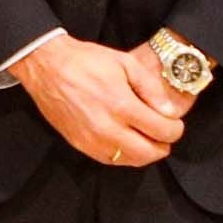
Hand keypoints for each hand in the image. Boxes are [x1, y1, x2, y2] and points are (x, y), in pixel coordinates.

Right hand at [14, 34, 187, 166]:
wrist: (47, 67)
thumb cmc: (85, 61)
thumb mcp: (125, 63)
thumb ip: (151, 88)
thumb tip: (169, 112)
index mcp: (121, 105)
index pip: (161, 131)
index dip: (175, 130)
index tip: (175, 124)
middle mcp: (107, 128)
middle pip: (149, 153)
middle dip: (163, 145)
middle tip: (165, 135)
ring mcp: (92, 140)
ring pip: (130, 161)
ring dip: (145, 153)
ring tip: (148, 138)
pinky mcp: (80, 145)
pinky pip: (110, 160)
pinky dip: (125, 156)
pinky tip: (128, 142)